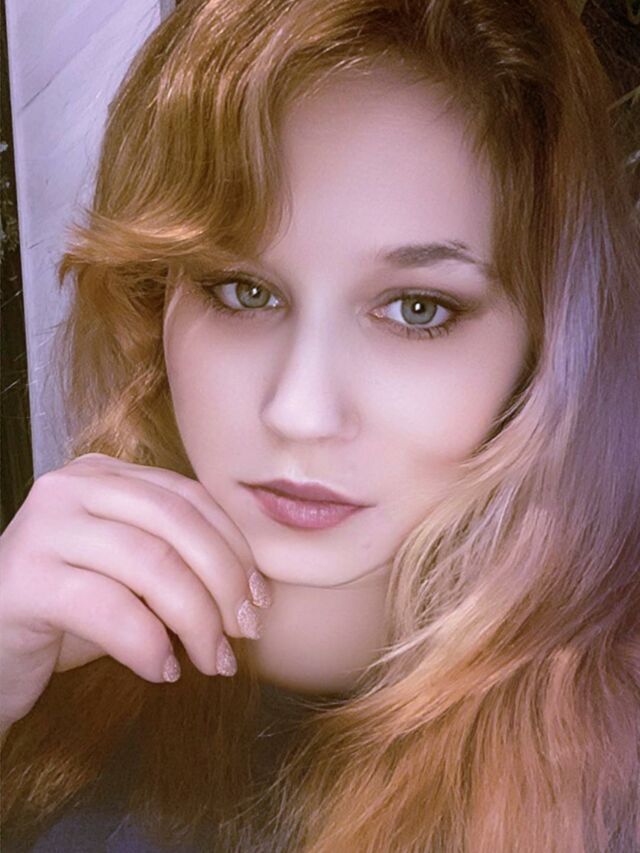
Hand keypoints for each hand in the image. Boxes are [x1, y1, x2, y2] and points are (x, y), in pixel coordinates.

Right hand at [0, 452, 270, 732]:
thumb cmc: (67, 614)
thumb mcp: (129, 573)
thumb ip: (176, 558)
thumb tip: (251, 587)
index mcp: (103, 474)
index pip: (189, 497)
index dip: (235, 547)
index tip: (260, 597)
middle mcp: (70, 487)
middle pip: (177, 524)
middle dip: (224, 581)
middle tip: (246, 631)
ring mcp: (43, 528)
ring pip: (151, 563)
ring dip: (197, 620)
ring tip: (213, 661)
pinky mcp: (23, 579)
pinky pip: (109, 607)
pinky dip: (148, 644)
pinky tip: (163, 670)